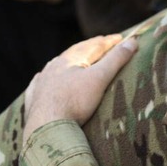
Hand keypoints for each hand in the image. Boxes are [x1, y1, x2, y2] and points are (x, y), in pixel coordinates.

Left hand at [23, 35, 137, 144]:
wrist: (46, 127)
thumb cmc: (75, 101)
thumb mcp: (100, 78)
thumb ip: (115, 59)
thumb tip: (132, 41)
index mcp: (70, 59)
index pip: (94, 46)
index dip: (109, 42)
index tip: (121, 38)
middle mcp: (54, 66)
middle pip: (75, 52)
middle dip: (90, 47)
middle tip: (101, 43)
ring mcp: (42, 82)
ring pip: (56, 66)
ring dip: (68, 61)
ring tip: (76, 59)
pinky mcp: (34, 98)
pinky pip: (40, 83)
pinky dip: (46, 78)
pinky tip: (42, 77)